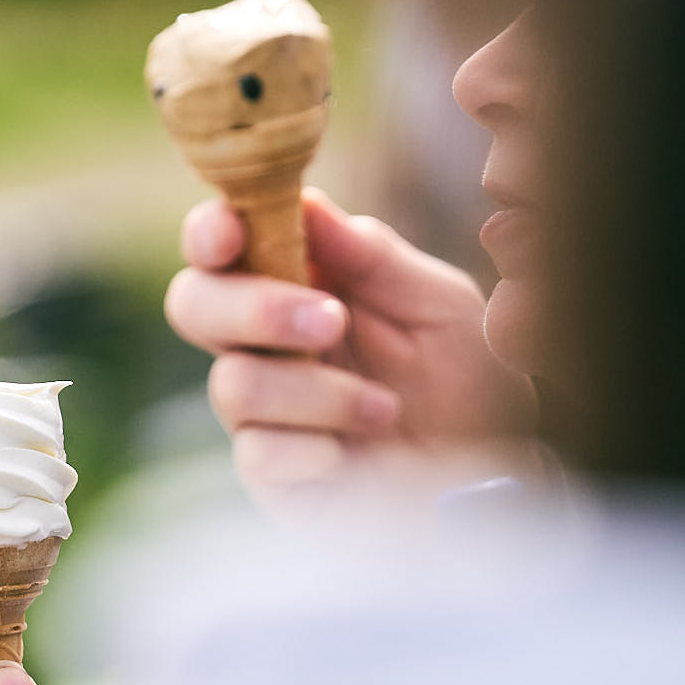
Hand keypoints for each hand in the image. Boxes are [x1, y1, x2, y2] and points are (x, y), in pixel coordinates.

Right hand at [164, 190, 537, 514]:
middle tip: (331, 320)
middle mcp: (262, 344)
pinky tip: (352, 454)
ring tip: (385, 408)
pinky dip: (313, 448)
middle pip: (192, 305)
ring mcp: (259, 412)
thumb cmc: (467, 382)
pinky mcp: (266, 475)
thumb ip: (375, 256)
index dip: (209, 232)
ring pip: (233, 383)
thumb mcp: (439, 304)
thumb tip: (309, 204)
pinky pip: (255, 452)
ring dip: (316, 391)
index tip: (230, 232)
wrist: (492, 480)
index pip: (220, 248)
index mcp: (295, 285)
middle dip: (255, 307)